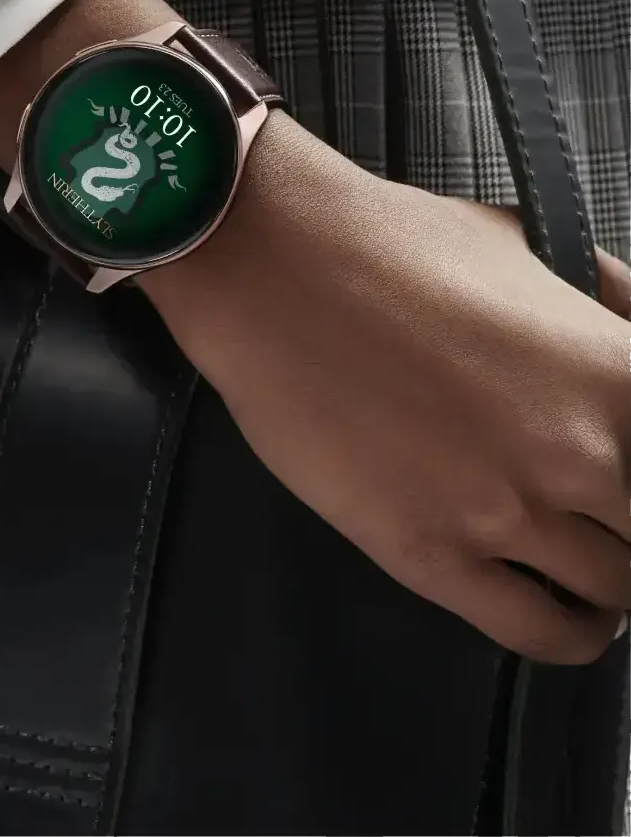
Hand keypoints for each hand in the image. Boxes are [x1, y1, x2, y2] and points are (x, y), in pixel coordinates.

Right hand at [143, 113, 630, 664]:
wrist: (280, 273)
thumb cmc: (397, 244)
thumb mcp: (530, 242)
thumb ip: (608, 296)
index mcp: (614, 369)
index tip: (629, 470)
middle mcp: (579, 452)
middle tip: (613, 510)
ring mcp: (506, 513)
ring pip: (616, 591)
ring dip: (616, 581)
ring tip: (600, 564)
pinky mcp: (433, 556)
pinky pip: (540, 633)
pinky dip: (573, 633)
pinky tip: (572, 615)